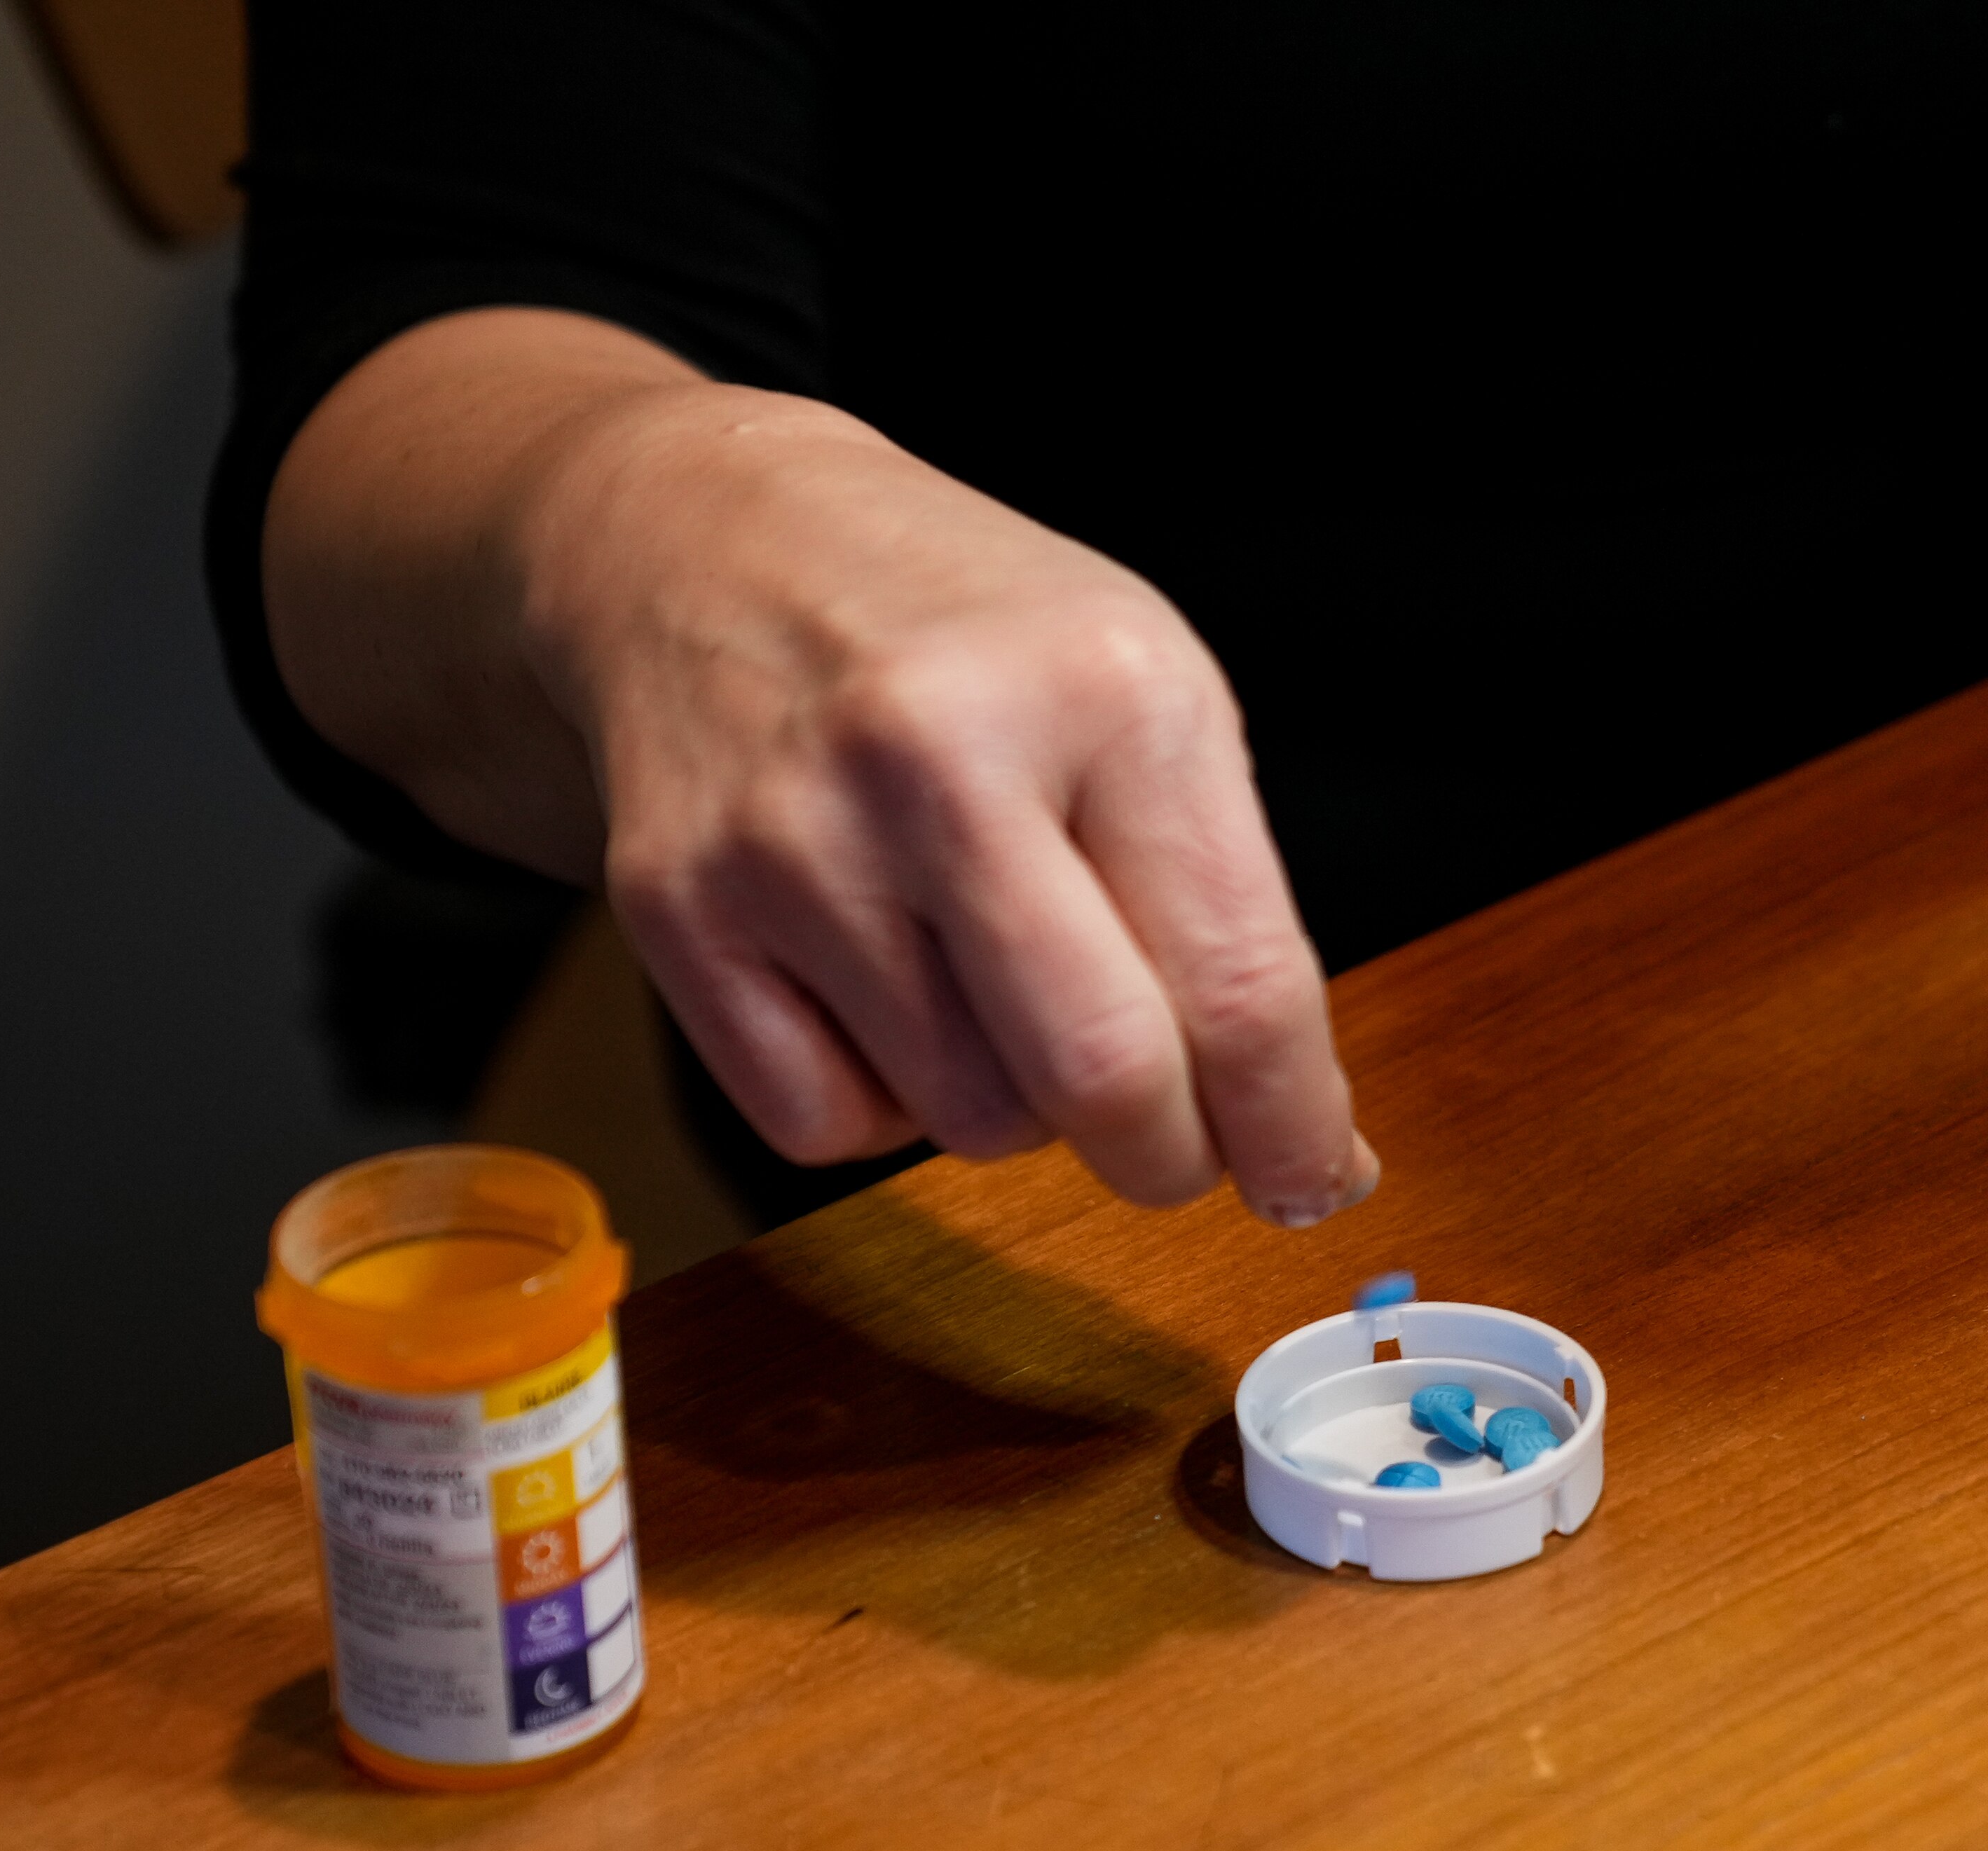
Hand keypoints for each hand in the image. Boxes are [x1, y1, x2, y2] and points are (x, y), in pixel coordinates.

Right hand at [269, 310, 1376, 1223]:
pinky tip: (878, 986)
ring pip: (968, 1122)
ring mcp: (792, 840)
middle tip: (1172, 1141)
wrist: (716, 537)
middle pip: (1102, 1081)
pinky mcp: (676, 908)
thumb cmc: (970, 638)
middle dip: (1165, 1156)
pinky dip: (877, 1101)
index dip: (1291, 1124)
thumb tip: (1300, 1140)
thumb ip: (1230, 910)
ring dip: (1015, 1106)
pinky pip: (823, 1125)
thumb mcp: (1148, 698)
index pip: (1240, 985)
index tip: (1311, 1177)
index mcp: (1106, 693)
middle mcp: (943, 760)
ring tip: (990, 980)